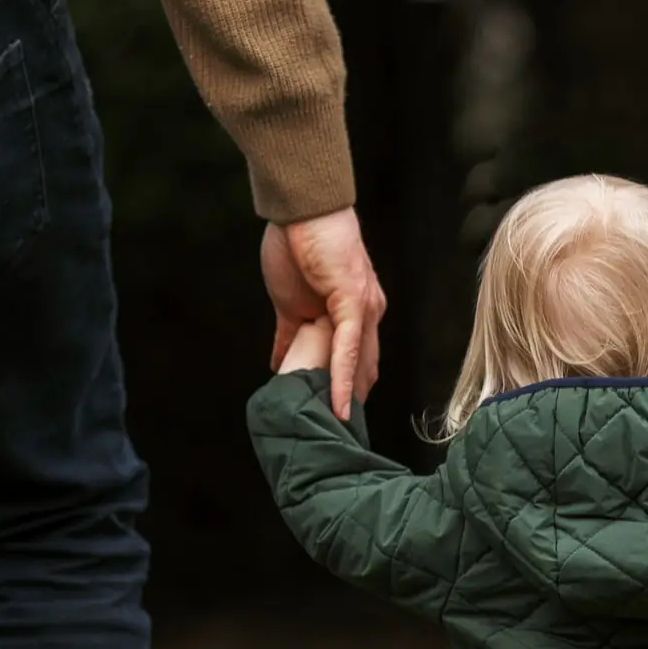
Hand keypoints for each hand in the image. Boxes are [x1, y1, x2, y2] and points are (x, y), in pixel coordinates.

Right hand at [262, 207, 386, 418]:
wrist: (300, 210)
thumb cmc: (296, 246)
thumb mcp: (289, 302)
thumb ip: (290, 333)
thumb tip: (280, 360)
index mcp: (355, 312)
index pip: (356, 361)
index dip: (347, 391)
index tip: (337, 422)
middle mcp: (367, 313)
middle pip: (363, 369)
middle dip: (352, 404)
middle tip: (341, 438)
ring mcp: (363, 308)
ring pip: (358, 365)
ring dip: (347, 399)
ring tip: (339, 433)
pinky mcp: (353, 302)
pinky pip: (348, 349)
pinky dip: (340, 378)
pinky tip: (335, 404)